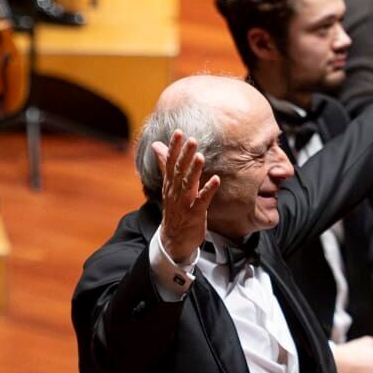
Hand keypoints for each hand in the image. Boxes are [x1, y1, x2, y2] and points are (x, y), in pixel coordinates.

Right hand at [151, 131, 219, 264]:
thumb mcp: (169, 185)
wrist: (173, 239)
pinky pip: (202, 201)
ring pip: (188, 185)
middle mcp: (175, 192)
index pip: (170, 162)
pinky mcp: (194, 215)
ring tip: (201, 157)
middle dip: (185, 156)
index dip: (173, 148)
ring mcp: (184, 204)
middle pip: (179, 171)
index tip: (178, 132)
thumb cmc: (175, 209)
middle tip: (192, 140)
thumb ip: (165, 164)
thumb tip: (156, 145)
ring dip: (194, 171)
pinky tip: (216, 180)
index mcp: (170, 184)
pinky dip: (208, 191)